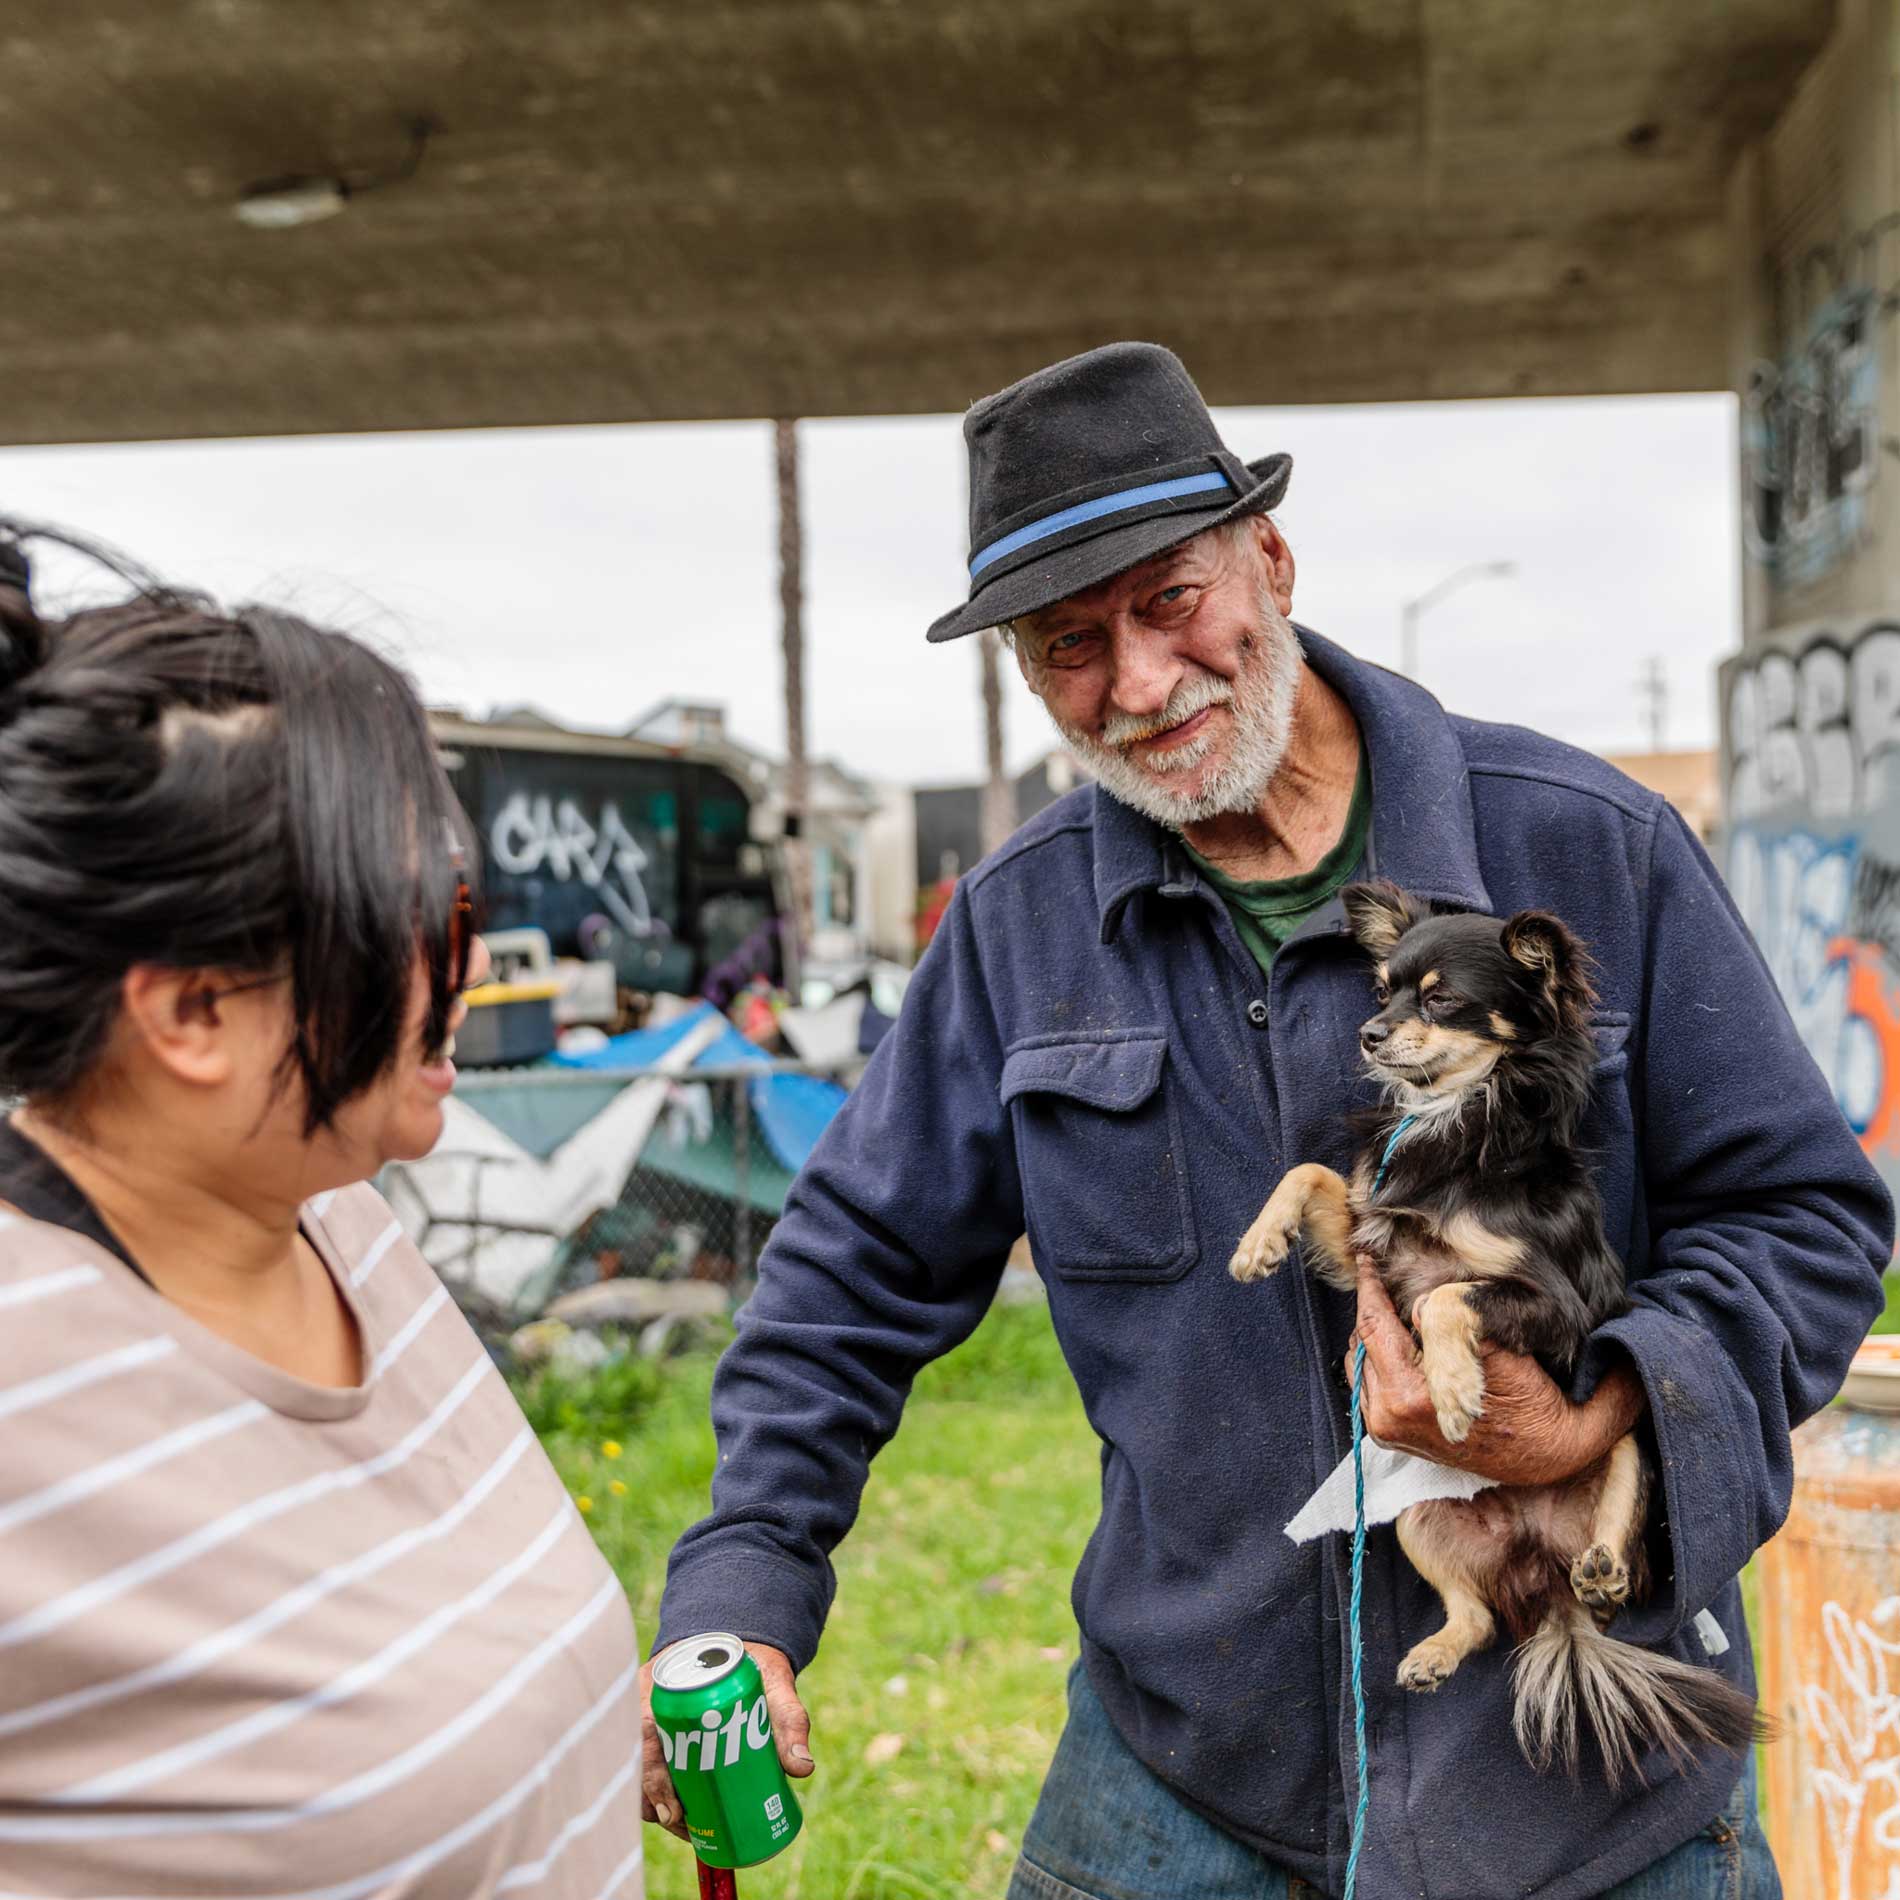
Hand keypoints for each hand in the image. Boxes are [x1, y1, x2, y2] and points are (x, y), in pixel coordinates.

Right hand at [641, 1640, 813, 1840]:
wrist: (739, 1645)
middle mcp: (645, 1704)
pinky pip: (647, 1767)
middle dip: (656, 1802)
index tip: (674, 1811)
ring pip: (637, 1769)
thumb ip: (789, 1718)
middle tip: (685, 1826)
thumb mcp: (771, 1684)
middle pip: (636, 1761)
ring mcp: (647, 1720)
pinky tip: (681, 1816)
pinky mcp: (656, 1734)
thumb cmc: (750, 1662)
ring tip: (689, 1827)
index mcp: (662, 1684)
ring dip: (657, 1804)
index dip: (653, 1778)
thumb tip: (803, 1768)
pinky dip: (659, 1795)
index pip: (645, 1735)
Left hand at [1346, 1258, 1643, 1486]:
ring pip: (1361, 1362)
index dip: (1370, 1287)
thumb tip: (1418, 1300)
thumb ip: (1453, 1323)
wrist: (1549, 1455)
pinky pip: (1369, 1383)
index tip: (1367, 1259)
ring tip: (1399, 1312)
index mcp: (1409, 1395)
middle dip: (1373, 1309)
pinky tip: (1405, 1344)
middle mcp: (1389, 1416)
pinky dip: (1381, 1359)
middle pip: (1361, 1342)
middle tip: (1387, 1280)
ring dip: (1376, 1335)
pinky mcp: (1393, 1435)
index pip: (1373, 1324)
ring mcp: (1388, 1429)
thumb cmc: (1531, 1403)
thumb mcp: (1500, 1354)